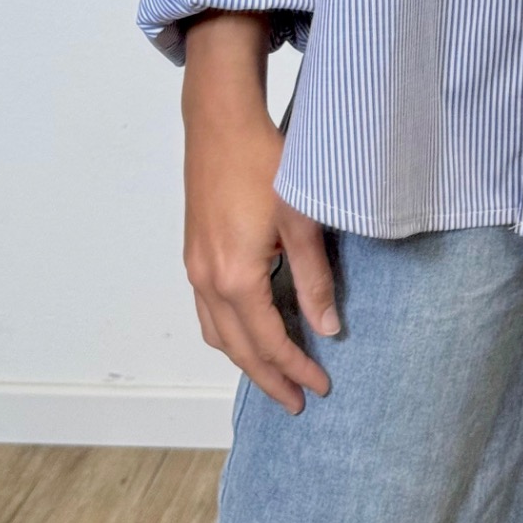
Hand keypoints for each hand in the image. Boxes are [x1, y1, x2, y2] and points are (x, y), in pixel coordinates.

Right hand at [182, 54, 337, 415]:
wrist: (221, 122)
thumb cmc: (266, 163)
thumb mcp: (302, 220)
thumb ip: (315, 279)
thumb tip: (329, 329)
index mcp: (235, 279)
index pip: (269, 343)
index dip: (296, 369)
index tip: (321, 388)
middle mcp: (207, 281)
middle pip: (238, 349)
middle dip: (269, 378)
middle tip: (298, 400)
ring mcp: (195, 267)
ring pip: (217, 333)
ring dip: (246, 358)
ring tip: (274, 372)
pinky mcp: (194, 251)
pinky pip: (207, 311)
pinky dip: (228, 332)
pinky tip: (247, 327)